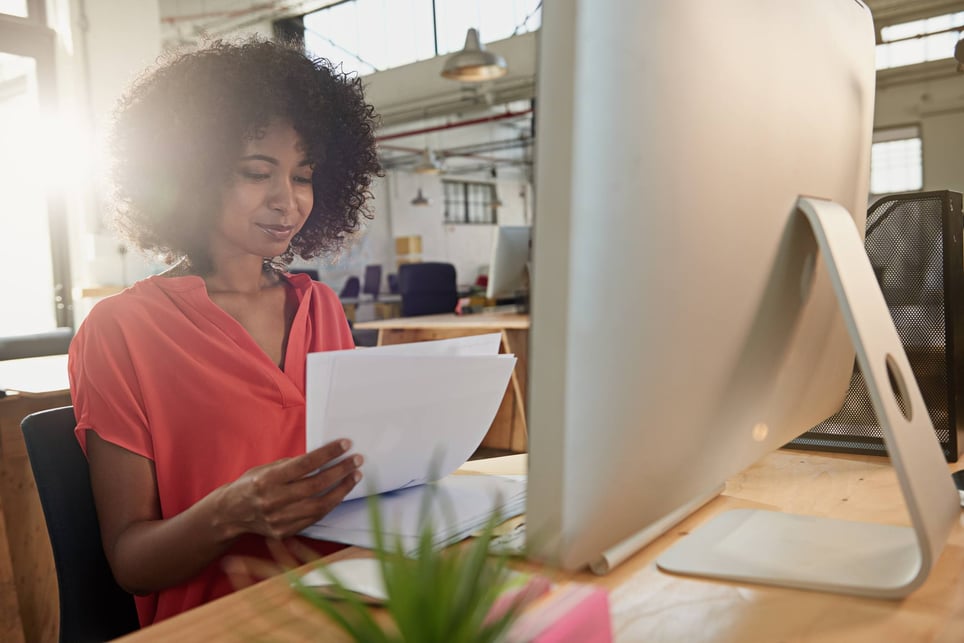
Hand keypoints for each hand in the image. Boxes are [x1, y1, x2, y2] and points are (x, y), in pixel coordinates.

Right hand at [215, 439, 362, 539]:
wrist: (231, 514)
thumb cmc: (250, 485)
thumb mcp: (266, 468)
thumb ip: (291, 465)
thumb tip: (322, 458)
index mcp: (267, 480)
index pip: (304, 464)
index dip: (328, 454)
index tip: (345, 445)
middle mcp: (273, 500)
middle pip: (316, 485)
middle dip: (340, 471)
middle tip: (356, 461)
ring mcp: (279, 519)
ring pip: (320, 505)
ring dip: (341, 489)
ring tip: (354, 477)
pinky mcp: (285, 531)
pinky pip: (314, 517)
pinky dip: (330, 504)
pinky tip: (340, 493)